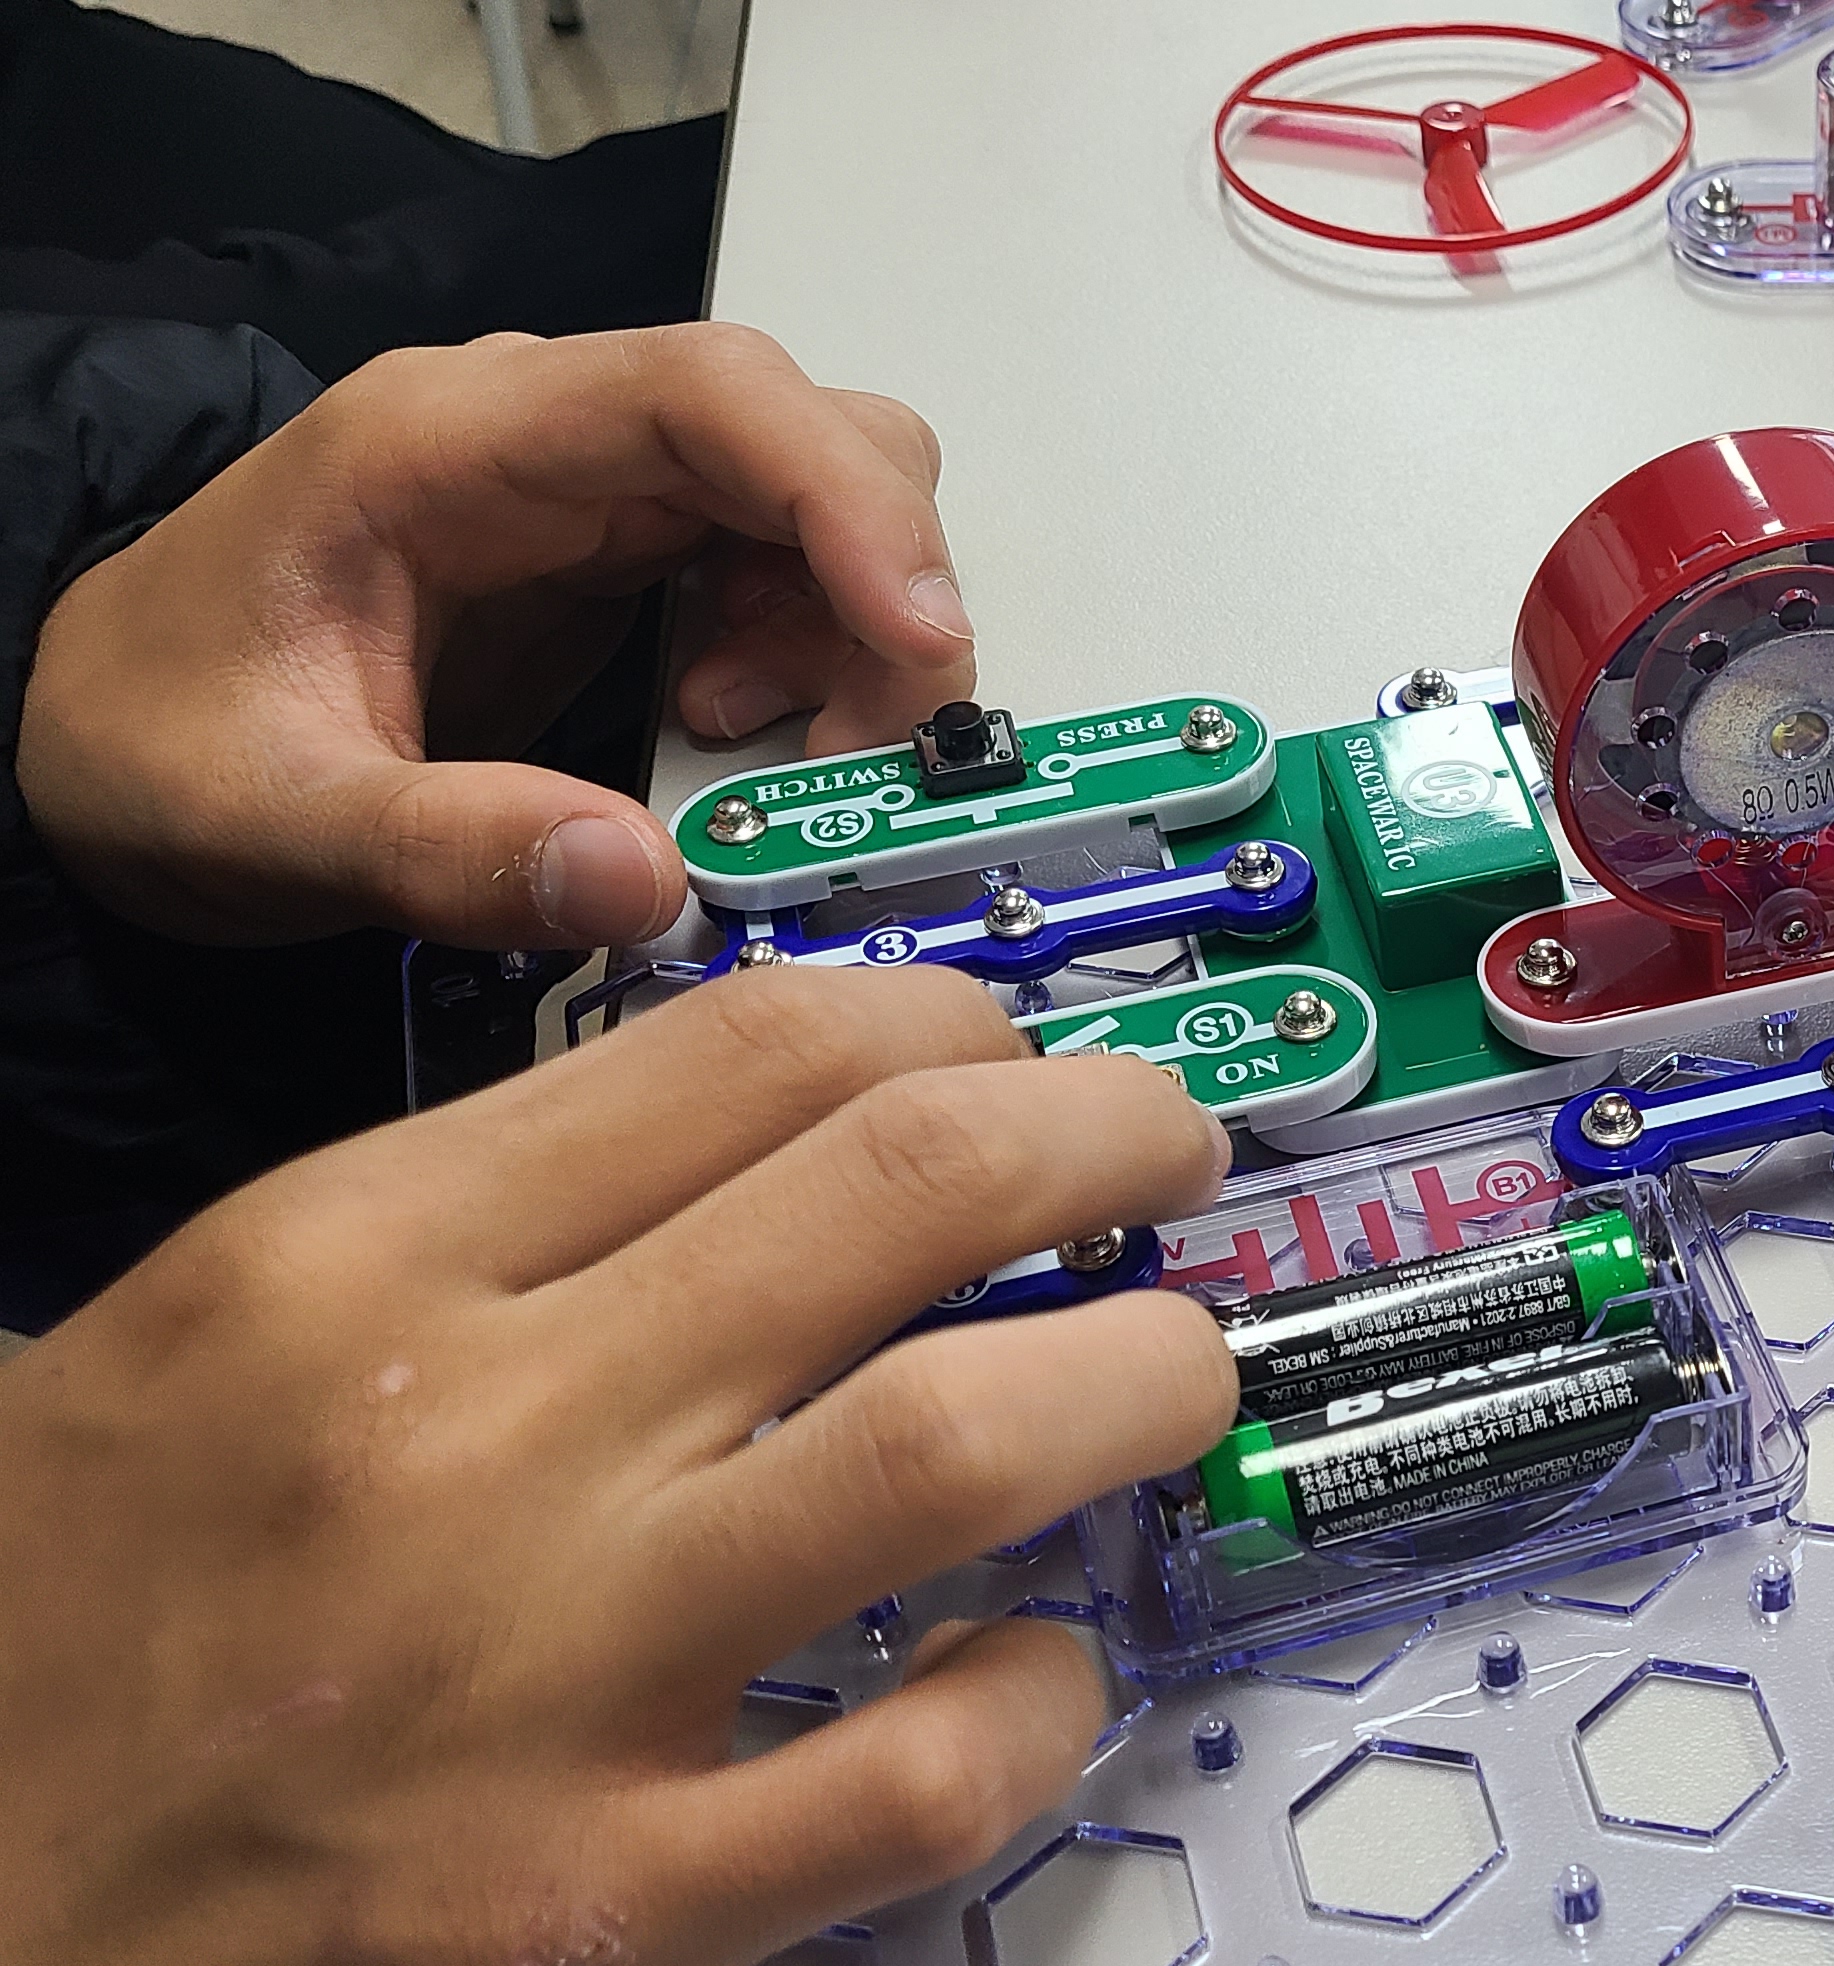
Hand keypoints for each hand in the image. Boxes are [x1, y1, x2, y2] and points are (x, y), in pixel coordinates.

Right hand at [0, 966, 1234, 1965]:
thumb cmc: (57, 1648)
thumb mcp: (198, 1343)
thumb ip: (469, 1234)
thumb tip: (759, 1151)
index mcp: (357, 1262)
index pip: (757, 1051)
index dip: (961, 1029)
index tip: (1021, 1059)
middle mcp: (472, 1435)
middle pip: (909, 1191)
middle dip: (1108, 1140)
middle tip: (1167, 1161)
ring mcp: (551, 1679)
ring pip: (962, 1444)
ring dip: (1137, 1379)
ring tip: (1178, 1367)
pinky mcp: (598, 1910)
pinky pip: (920, 1775)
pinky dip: (1039, 1705)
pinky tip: (1049, 1668)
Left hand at [17, 322, 977, 951]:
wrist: (94, 736)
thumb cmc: (152, 739)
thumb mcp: (267, 818)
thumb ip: (444, 849)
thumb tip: (643, 882)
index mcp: (446, 442)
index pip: (706, 393)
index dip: (842, 496)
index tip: (916, 632)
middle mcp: (542, 437)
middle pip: (804, 432)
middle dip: (877, 587)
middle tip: (857, 745)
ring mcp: (593, 492)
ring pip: (820, 500)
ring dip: (852, 633)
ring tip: (765, 750)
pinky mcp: (626, 560)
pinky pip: (786, 571)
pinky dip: (815, 659)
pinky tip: (725, 733)